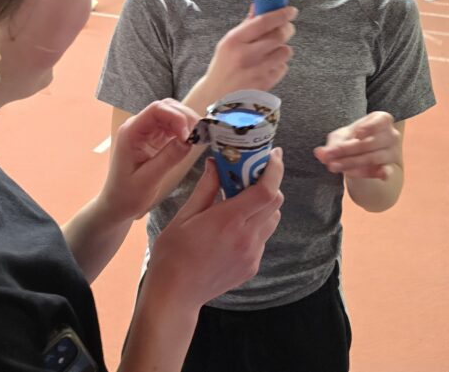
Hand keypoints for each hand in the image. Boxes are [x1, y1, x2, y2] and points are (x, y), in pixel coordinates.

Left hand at [99, 99, 199, 221]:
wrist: (117, 204)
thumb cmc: (127, 194)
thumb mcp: (148, 179)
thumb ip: (168, 158)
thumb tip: (189, 140)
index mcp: (131, 132)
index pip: (156, 110)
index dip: (177, 117)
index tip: (190, 134)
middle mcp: (138, 127)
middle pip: (166, 108)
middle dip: (185, 117)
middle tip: (201, 135)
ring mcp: (146, 132)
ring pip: (172, 115)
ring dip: (187, 123)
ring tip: (200, 138)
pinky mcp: (154, 139)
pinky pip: (173, 128)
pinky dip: (185, 131)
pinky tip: (193, 142)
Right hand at [144, 148, 284, 309]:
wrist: (176, 294)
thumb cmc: (173, 254)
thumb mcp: (184, 216)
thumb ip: (206, 188)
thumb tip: (216, 163)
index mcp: (228, 221)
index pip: (266, 191)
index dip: (275, 170)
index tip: (273, 155)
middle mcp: (246, 238)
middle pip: (275, 202)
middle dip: (269, 182)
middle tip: (252, 173)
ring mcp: (252, 254)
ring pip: (272, 219)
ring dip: (263, 204)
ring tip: (240, 200)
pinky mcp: (252, 266)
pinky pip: (263, 237)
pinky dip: (255, 224)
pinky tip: (233, 226)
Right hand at [199, 6, 296, 99]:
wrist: (217, 95)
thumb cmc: (224, 66)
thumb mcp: (228, 43)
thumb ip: (246, 25)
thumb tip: (260, 5)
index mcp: (234, 40)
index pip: (263, 22)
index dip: (281, 14)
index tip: (291, 11)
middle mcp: (246, 55)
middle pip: (279, 35)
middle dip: (287, 29)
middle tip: (286, 28)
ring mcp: (257, 70)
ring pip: (285, 51)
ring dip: (282, 48)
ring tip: (272, 51)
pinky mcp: (266, 83)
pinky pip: (283, 67)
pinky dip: (279, 64)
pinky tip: (268, 66)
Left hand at [314, 112, 400, 179]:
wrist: (361, 156)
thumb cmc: (351, 140)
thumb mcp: (340, 138)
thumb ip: (331, 145)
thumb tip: (319, 154)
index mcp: (382, 120)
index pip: (380, 120)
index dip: (369, 127)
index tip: (357, 134)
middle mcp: (391, 135)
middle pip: (369, 143)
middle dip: (347, 150)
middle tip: (329, 157)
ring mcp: (392, 152)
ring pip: (372, 158)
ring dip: (351, 163)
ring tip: (333, 166)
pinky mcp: (389, 168)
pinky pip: (385, 171)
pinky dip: (381, 173)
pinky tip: (379, 175)